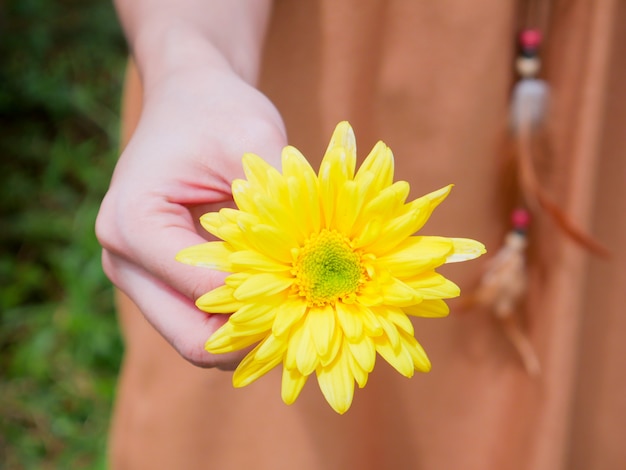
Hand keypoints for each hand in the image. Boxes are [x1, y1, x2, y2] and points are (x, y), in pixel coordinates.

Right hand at [96, 64, 286, 367]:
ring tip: (299, 309)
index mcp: (134, 224)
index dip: (264, 302)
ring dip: (250, 335)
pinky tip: (279, 299)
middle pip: (193, 339)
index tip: (315, 292)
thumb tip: (311, 270)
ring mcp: (139, 276)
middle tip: (313, 321)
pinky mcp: (159, 281)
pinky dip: (240, 323)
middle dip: (256, 338)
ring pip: (199, 339)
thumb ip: (276, 202)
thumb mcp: (253, 139)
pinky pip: (202, 323)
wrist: (188, 100)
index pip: (204, 294)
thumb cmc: (218, 111)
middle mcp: (123, 260)